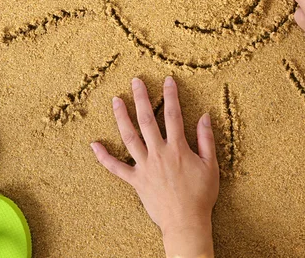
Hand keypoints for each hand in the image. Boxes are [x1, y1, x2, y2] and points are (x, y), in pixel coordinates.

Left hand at [90, 76, 218, 257]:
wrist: (186, 223)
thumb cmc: (200, 195)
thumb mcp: (211, 165)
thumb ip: (206, 139)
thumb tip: (205, 116)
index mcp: (177, 148)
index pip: (173, 115)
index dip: (170, 95)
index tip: (168, 80)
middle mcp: (158, 153)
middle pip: (147, 120)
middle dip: (141, 98)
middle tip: (135, 81)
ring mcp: (144, 167)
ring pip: (129, 137)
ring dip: (121, 117)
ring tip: (116, 100)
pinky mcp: (136, 181)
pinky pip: (116, 168)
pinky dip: (104, 157)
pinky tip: (94, 144)